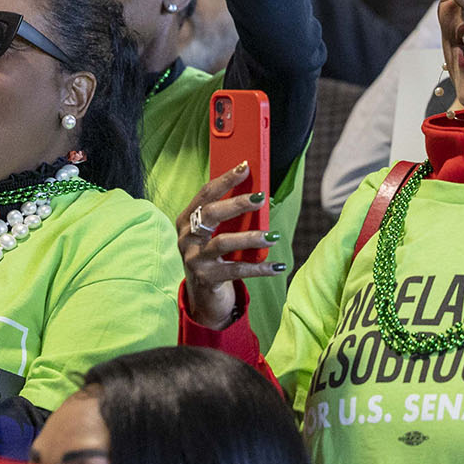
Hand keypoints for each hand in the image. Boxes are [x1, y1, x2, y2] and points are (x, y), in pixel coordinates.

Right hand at [175, 164, 284, 328]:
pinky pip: (236, 270)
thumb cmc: (215, 256)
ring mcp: (194, 259)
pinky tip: (277, 266)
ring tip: (273, 236)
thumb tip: (258, 196)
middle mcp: (186, 238)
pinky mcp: (206, 279)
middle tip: (260, 198)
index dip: (225, 179)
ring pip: (223, 242)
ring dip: (251, 238)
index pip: (205, 194)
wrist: (204, 296)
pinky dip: (260, 268)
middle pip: (211, 214)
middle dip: (237, 203)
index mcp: (187, 220)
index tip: (245, 167)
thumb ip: (229, 217)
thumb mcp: (216, 234)